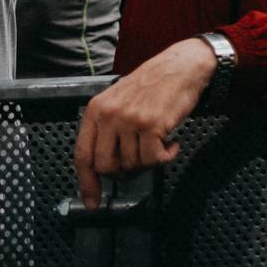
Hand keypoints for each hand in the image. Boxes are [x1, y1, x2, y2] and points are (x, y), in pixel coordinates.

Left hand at [73, 38, 213, 208]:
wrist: (183, 65)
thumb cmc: (155, 83)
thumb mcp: (120, 99)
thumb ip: (108, 128)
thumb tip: (105, 165)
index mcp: (96, 109)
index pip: (82, 154)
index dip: (86, 182)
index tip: (92, 201)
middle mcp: (110, 115)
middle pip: (105, 166)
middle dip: (122, 173)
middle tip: (139, 165)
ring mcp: (130, 120)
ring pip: (132, 164)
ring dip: (149, 162)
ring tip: (160, 145)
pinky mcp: (152, 125)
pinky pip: (154, 159)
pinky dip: (166, 157)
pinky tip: (172, 144)